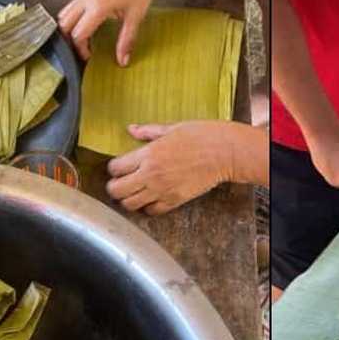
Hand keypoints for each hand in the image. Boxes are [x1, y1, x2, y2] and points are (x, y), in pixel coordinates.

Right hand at [57, 0, 164, 62]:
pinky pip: (73, 4)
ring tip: (86, 37)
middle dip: (71, 40)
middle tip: (85, 49)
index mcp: (97, 5)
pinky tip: (90, 23)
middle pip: (65, 24)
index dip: (81, 49)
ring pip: (65, 12)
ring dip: (70, 27)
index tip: (90, 57)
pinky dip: (75, 17)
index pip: (78, 34)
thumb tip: (122, 61)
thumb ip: (127, 40)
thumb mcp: (136, 16)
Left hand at [106, 120, 246, 213]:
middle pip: (117, 191)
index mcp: (148, 154)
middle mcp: (151, 175)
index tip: (119, 166)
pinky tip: (152, 198)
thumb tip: (131, 129)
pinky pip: (152, 211)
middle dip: (114, 187)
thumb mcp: (172, 128)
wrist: (225, 152)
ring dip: (128, 199)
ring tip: (134, 192)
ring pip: (130, 204)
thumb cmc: (202, 136)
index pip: (115, 168)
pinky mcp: (175, 201)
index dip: (113, 168)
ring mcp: (162, 190)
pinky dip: (148, 208)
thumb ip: (148, 131)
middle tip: (120, 183)